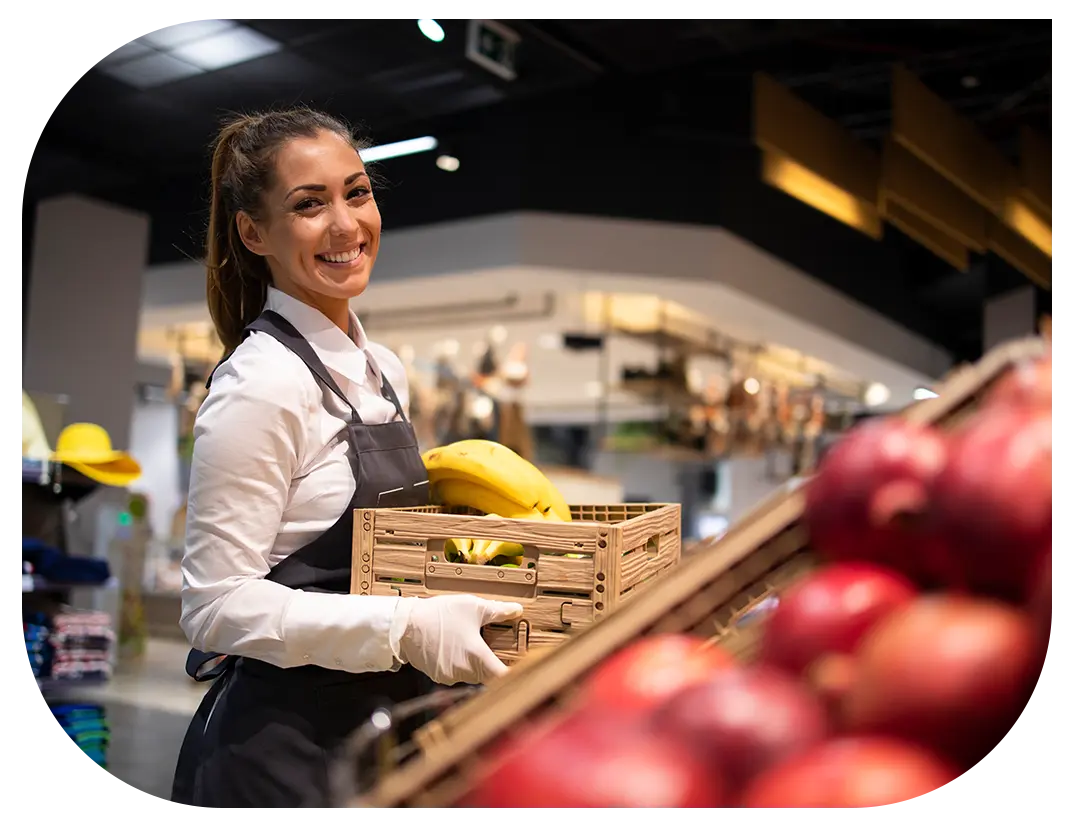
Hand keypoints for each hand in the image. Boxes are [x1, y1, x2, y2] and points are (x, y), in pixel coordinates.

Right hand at [390, 594, 522, 685]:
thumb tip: (517, 610)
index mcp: (476, 656)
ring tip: (470, 642)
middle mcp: (464, 671)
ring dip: (475, 663)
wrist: (405, 625)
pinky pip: (456, 673)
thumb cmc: (439, 615)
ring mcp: (450, 676)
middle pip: (488, 676)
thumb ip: (498, 611)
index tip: (523, 672)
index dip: (515, 676)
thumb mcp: (472, 607)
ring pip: (472, 674)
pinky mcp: (438, 676)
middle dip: (493, 664)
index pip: (503, 677)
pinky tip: (454, 647)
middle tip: (497, 649)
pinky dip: (459, 663)